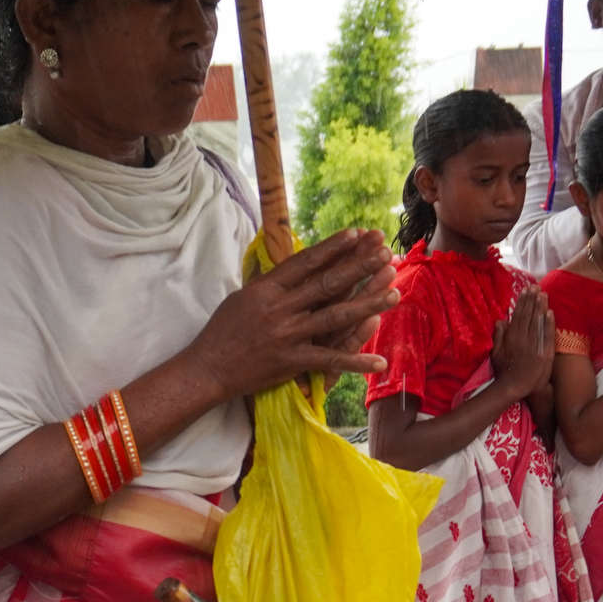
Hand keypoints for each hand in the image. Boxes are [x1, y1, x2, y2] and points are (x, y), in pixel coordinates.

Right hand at [182, 230, 398, 400]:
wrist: (207, 368)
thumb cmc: (223, 331)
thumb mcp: (243, 297)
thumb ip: (272, 283)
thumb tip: (295, 265)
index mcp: (266, 288)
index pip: (306, 262)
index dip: (333, 247)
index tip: (357, 233)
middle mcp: (279, 308)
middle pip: (327, 283)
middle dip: (360, 266)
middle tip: (386, 252)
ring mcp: (287, 335)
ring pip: (335, 316)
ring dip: (368, 304)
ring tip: (396, 292)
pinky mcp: (291, 361)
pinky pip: (330, 360)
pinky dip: (355, 361)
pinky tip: (379, 360)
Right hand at [491, 290, 554, 397]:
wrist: (516, 387)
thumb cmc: (504, 371)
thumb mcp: (495, 353)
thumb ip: (498, 336)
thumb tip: (500, 320)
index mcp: (511, 337)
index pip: (518, 315)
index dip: (522, 302)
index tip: (525, 290)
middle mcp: (523, 338)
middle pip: (529, 315)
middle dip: (532, 300)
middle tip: (536, 287)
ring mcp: (534, 345)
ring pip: (538, 322)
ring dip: (541, 307)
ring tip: (543, 294)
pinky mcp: (544, 352)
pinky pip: (547, 334)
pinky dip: (549, 323)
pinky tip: (550, 312)